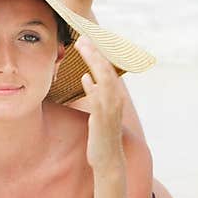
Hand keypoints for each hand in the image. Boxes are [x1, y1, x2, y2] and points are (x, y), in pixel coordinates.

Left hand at [76, 36, 124, 170]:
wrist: (108, 159)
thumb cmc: (101, 135)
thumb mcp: (97, 110)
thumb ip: (93, 94)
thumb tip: (86, 79)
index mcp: (114, 96)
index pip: (107, 69)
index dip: (97, 53)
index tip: (86, 40)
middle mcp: (115, 99)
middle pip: (106, 69)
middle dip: (94, 52)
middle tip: (82, 38)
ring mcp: (110, 109)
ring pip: (104, 80)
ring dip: (93, 63)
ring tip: (83, 49)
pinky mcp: (103, 119)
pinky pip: (98, 100)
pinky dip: (93, 88)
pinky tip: (85, 79)